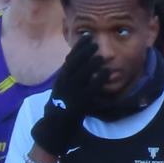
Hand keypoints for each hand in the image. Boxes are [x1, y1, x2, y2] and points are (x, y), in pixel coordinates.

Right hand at [31, 37, 103, 158]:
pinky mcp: (80, 102)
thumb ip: (71, 74)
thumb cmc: (63, 104)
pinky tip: (107, 72)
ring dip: (92, 64)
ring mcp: (71, 92)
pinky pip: (92, 88)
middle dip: (85, 52)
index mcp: (61, 78)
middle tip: (95, 42)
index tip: (87, 37)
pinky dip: (99, 79)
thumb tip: (80, 59)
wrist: (56, 125)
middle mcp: (64, 83)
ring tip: (101, 55)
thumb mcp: (64, 87)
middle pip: (75, 64)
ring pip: (82, 74)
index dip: (78, 47)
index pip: (69, 59)